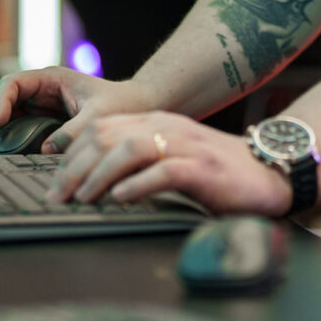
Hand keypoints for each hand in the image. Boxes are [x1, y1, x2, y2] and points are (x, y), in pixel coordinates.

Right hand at [0, 66, 159, 150]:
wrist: (136, 108)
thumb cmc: (120, 104)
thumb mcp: (99, 116)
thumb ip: (74, 130)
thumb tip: (46, 148)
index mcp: (52, 78)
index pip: (14, 82)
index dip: (1, 100)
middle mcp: (42, 89)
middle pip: (2, 94)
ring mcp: (40, 104)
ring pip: (6, 109)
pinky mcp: (43, 120)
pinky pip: (17, 124)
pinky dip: (3, 133)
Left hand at [50, 111, 292, 216]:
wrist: (267, 172)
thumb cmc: (216, 171)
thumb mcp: (173, 155)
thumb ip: (141, 158)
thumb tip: (95, 176)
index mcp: (157, 121)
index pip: (101, 127)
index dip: (71, 152)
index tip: (54, 179)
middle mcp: (167, 126)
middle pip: (107, 136)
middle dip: (74, 166)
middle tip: (57, 194)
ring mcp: (186, 145)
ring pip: (128, 150)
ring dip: (98, 174)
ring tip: (82, 197)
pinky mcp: (202, 168)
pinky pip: (163, 171)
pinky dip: (137, 185)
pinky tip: (120, 199)